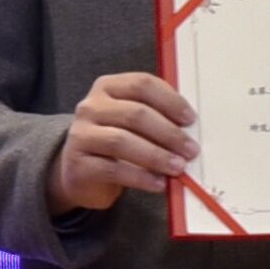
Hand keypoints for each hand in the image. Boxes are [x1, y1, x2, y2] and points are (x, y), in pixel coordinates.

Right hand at [52, 70, 198, 215]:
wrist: (81, 171)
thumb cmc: (116, 142)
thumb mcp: (133, 123)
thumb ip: (157, 117)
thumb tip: (191, 131)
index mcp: (108, 88)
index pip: (141, 85)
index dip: (169, 100)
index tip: (190, 119)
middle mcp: (91, 107)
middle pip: (134, 114)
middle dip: (168, 133)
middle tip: (190, 150)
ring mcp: (81, 135)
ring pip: (121, 141)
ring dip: (156, 156)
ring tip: (177, 168)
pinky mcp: (78, 163)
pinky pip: (113, 169)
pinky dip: (140, 177)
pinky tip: (158, 183)